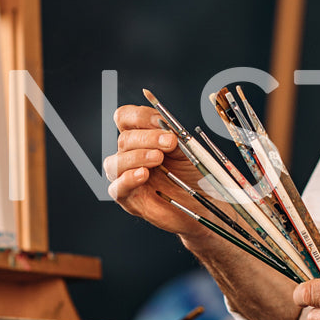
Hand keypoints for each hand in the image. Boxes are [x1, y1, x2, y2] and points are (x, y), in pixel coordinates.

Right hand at [104, 104, 206, 236]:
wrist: (205, 202)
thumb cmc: (195, 175)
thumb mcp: (187, 148)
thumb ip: (173, 135)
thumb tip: (164, 124)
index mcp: (142, 139)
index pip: (125, 118)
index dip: (140, 117)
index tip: (160, 121)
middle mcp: (131, 156)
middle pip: (124, 139)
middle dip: (148, 138)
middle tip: (170, 142)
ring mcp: (127, 178)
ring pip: (114, 162)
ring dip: (137, 156)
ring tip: (158, 159)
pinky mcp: (129, 199)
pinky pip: (117, 188)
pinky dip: (128, 179)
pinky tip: (143, 174)